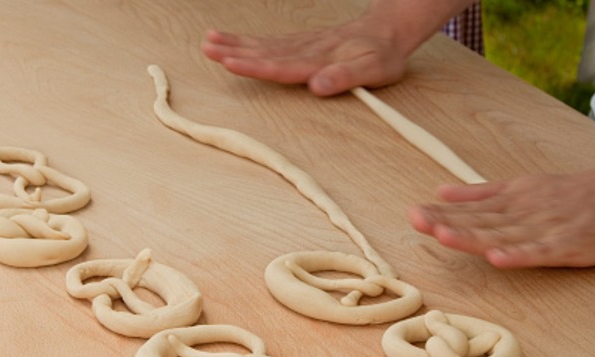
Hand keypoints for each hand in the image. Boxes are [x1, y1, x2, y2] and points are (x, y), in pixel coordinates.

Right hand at [202, 21, 407, 95]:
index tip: (231, 62)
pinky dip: (249, 41)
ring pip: (263, 45)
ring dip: (236, 44)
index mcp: (319, 60)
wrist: (387, 31)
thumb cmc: (382, 55)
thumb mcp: (374, 70)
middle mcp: (306, 50)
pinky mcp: (301, 43)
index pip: (282, 65)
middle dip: (235, 51)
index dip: (256, 66)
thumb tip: (317, 87)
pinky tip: (232, 40)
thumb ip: (345, 77)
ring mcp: (302, 45)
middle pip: (265, 52)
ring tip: (209, 41)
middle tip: (207, 48)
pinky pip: (271, 42)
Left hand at [408, 170, 594, 268]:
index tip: (414, 214)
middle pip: (482, 221)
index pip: (472, 211)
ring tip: (444, 235)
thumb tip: (441, 192)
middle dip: (448, 222)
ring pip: (506, 235)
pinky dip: (520, 255)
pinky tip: (498, 259)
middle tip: (417, 219)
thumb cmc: (573, 195)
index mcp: (511, 202)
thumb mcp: (522, 188)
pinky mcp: (571, 245)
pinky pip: (543, 252)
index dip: (443, 214)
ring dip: (475, 236)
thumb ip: (482, 194)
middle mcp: (524, 213)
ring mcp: (547, 228)